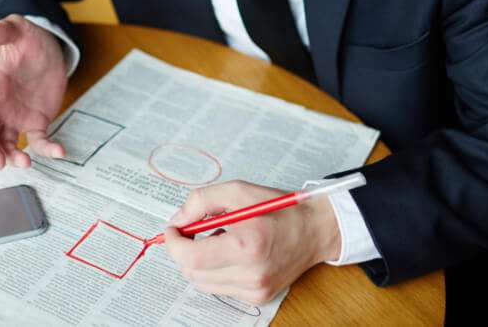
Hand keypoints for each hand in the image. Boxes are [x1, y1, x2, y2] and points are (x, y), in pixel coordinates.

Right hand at [0, 14, 67, 167]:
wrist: (49, 49)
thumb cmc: (27, 39)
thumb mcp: (17, 29)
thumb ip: (3, 30)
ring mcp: (16, 117)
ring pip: (7, 143)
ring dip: (12, 156)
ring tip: (25, 163)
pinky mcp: (36, 123)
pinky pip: (39, 141)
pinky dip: (46, 149)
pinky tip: (58, 151)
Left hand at [163, 181, 340, 304]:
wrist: (315, 230)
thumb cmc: (279, 209)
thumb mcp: (238, 190)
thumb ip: (201, 201)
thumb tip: (177, 221)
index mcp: (247, 246)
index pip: (191, 257)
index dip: (174, 243)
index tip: (173, 229)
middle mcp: (252, 274)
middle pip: (193, 273)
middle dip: (183, 251)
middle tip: (191, 231)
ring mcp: (256, 290)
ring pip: (203, 283)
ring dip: (199, 261)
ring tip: (218, 240)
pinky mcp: (259, 297)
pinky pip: (220, 288)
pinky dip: (215, 270)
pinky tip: (231, 253)